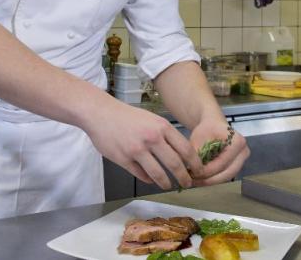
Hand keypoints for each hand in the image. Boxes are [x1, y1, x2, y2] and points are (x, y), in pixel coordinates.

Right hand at [84, 105, 203, 189]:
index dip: (195, 163)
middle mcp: (152, 138)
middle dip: (184, 178)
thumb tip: (181, 154)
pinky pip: (141, 175)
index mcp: (162, 127)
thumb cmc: (127, 116)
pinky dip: (148, 179)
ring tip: (169, 186)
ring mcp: (137, 150)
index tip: (199, 171)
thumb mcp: (151, 119)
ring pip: (158, 174)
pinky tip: (150, 180)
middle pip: (175, 164)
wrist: (101, 113)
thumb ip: (165, 135)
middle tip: (188, 183)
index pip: (186, 149)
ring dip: (166, 183)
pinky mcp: (124, 159)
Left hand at [189, 118, 249, 186]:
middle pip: (227, 173)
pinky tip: (202, 179)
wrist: (214, 124)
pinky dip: (214, 178)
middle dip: (209, 180)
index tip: (193, 174)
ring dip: (211, 181)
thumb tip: (192, 171)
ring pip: (227, 176)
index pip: (221, 163)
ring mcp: (242, 159)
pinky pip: (226, 175)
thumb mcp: (198, 138)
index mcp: (237, 142)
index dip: (206, 171)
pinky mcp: (238, 164)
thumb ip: (196, 155)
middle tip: (194, 182)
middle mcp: (244, 151)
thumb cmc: (207, 129)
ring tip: (196, 182)